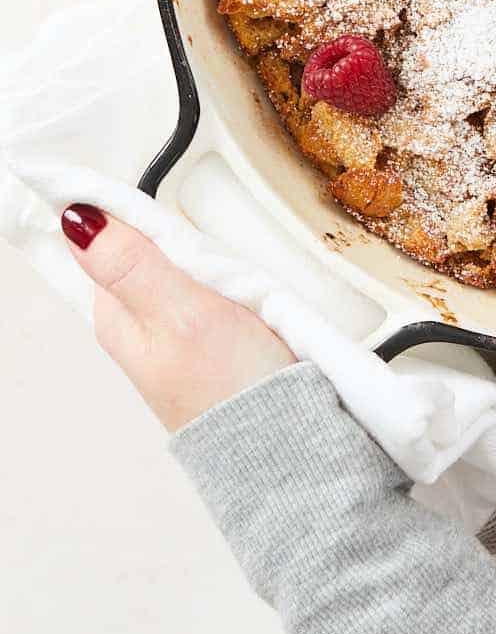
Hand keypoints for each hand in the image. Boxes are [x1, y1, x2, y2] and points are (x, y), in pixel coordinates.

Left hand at [62, 204, 294, 431]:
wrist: (284, 445)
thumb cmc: (228, 387)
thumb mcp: (179, 312)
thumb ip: (131, 264)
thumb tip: (74, 218)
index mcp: (115, 315)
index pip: (105, 237)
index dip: (127, 206)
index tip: (157, 188)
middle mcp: (136, 322)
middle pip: (142, 248)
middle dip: (168, 226)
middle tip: (200, 222)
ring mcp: (172, 331)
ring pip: (175, 265)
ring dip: (198, 248)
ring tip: (224, 250)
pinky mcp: (208, 338)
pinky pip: (203, 286)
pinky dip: (218, 271)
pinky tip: (234, 274)